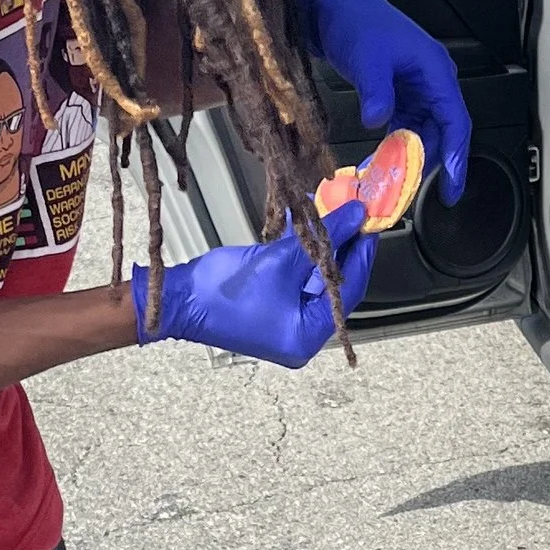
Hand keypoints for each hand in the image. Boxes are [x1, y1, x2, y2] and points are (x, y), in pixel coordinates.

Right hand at [132, 199, 374, 366]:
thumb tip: (354, 216)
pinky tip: (309, 224)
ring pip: (315, 277)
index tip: (370, 223)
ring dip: (323, 245)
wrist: (179, 300)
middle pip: (334, 284)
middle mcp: (300, 334)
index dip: (361, 254)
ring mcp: (285, 320)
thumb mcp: (280, 262)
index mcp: (307, 336)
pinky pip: (297, 278)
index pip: (348, 290)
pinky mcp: (271, 306)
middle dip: (343, 246)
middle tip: (356, 214)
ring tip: (336, 213)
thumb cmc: (223, 292)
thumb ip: (321, 239)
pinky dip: (302, 252)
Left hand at [295, 0, 471, 205]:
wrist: (332, 6)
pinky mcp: (397, 92)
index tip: (451, 187)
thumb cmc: (356, 21)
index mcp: (435, 71)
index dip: (456, 157)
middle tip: (412, 193)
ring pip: (422, 132)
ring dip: (409, 157)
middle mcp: (431, 81)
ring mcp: (415, 87)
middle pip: (441, 132)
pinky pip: (404, 126)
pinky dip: (395, 145)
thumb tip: (378, 122)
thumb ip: (376, 92)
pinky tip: (381, 162)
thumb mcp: (367, 58)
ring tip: (392, 182)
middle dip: (429, 164)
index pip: (455, 121)